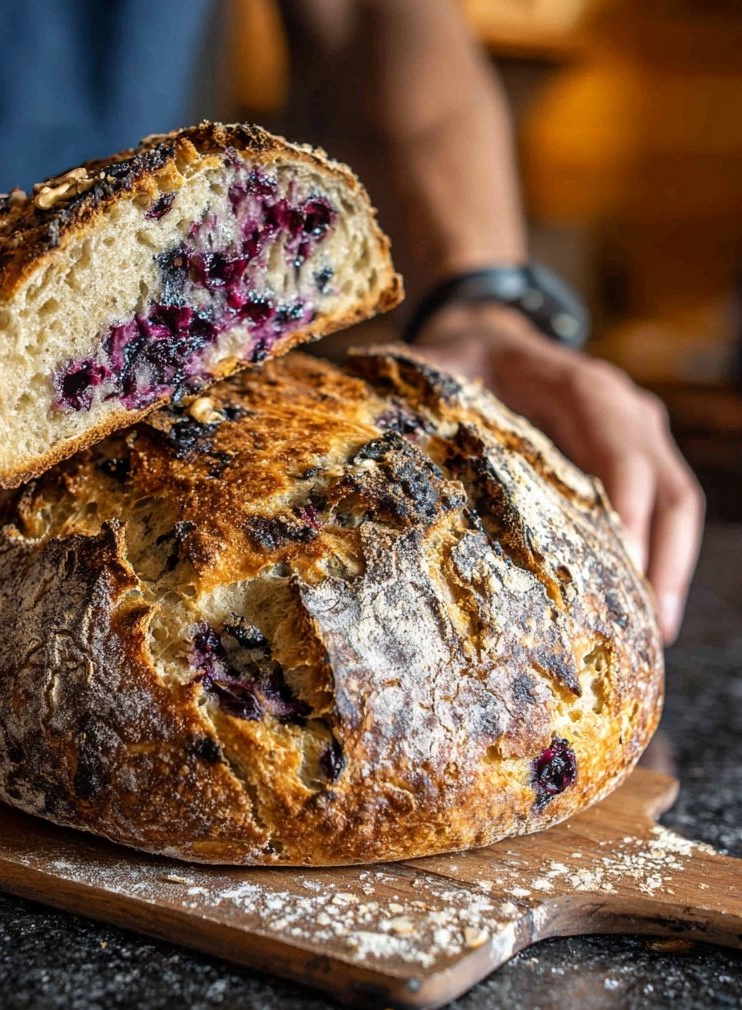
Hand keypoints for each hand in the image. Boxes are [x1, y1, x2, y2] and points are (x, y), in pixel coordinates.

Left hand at [411, 302, 703, 644]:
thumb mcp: (436, 365)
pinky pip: (661, 508)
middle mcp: (625, 409)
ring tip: (657, 634)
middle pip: (668, 488)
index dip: (627, 508)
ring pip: (675, 503)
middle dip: (665, 558)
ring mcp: (638, 434)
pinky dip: (658, 556)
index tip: (624, 566)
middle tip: (653, 628)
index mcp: (583, 387)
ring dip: (671, 567)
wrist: (489, 339)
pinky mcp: (634, 457)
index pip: (621, 452)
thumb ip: (412, 386)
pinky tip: (642, 608)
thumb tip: (369, 415)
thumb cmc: (464, 358)